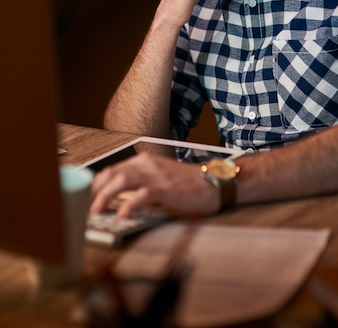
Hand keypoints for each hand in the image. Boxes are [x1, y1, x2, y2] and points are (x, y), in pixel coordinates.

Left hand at [90, 152, 220, 216]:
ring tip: (96, 211)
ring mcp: (157, 176)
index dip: (95, 185)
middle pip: (112, 174)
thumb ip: (140, 182)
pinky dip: (130, 204)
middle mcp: (147, 165)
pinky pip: (144, 195)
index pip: (112, 170)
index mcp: (144, 161)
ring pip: (123, 181)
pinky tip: (122, 214)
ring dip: (105, 196)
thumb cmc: (188, 183)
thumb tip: (116, 199)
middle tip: (84, 208)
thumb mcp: (160, 177)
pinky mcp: (167, 189)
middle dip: (95, 191)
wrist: (215, 181)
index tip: (85, 199)